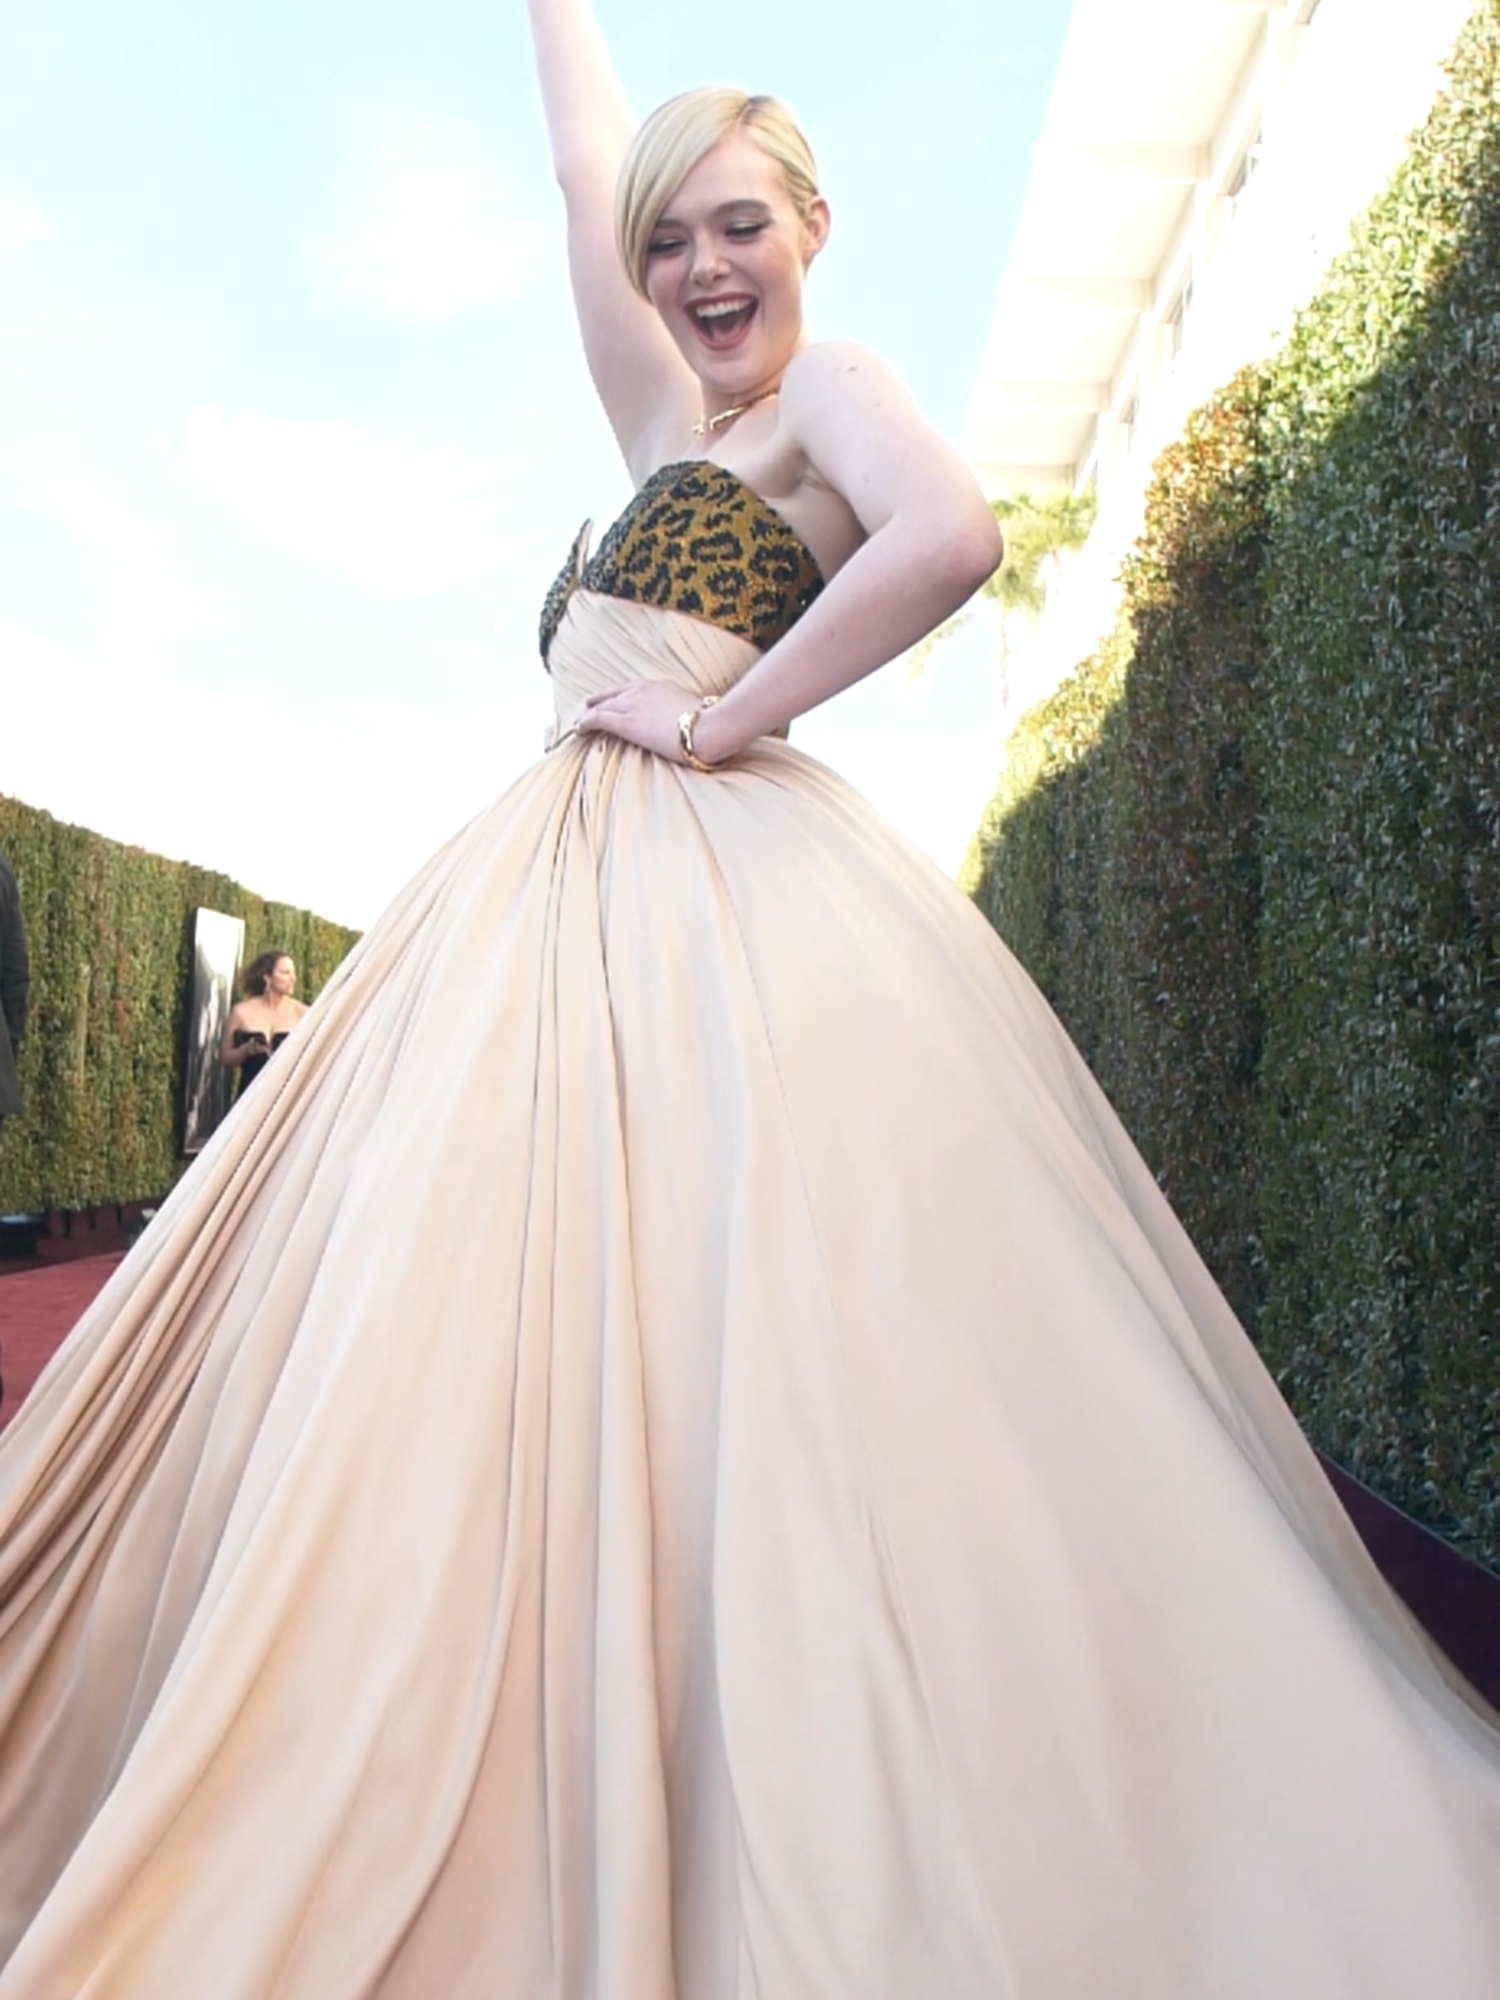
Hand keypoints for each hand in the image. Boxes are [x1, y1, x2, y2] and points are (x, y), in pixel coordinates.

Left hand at [574, 680, 713, 763]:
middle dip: (600, 700)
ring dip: (589, 714)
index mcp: (661, 686)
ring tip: (580, 722)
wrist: (710, 727)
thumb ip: (685, 714)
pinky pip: (598, 719)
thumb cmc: (711, 724)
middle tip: (589, 705)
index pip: (634, 689)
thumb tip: (692, 724)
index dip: (622, 696)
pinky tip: (578, 729)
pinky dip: (586, 723)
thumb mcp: (696, 712)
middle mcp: (643, 690)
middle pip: (614, 694)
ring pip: (603, 706)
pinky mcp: (626, 722)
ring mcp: (633, 704)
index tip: (616, 701)